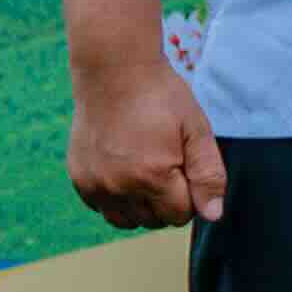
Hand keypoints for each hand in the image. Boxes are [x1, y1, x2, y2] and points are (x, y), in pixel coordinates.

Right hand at [66, 55, 229, 231]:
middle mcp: (120, 186)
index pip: (179, 215)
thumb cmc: (161, 97)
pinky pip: (103, 208)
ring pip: (127, 220)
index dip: (189, 194)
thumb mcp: (197, 130)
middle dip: (167, 200)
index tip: (184, 166)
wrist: (113, 71)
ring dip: (141, 205)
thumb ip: (208, 176)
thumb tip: (212, 215)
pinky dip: (116, 198)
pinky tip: (124, 169)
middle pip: (154, 220)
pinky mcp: (79, 179)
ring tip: (145, 170)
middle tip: (166, 163)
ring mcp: (95, 184)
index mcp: (153, 176)